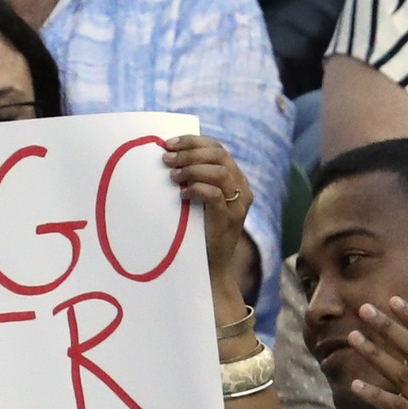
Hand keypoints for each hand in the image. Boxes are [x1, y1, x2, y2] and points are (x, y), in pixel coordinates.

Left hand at [162, 135, 251, 291]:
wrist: (210, 267)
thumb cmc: (199, 231)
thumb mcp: (199, 200)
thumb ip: (195, 179)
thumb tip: (169, 156)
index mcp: (235, 179)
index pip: (218, 148)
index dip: (193, 142)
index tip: (169, 144)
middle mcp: (241, 189)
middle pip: (219, 155)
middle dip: (190, 153)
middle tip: (166, 159)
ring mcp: (237, 205)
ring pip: (219, 171)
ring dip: (192, 169)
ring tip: (172, 177)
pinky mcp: (229, 219)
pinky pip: (214, 195)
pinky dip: (196, 189)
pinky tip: (182, 195)